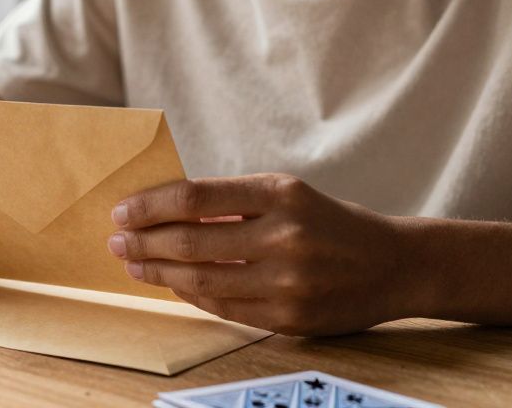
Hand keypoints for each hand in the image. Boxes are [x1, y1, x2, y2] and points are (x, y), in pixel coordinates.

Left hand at [108, 174, 414, 335]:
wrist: (395, 265)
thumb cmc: (329, 222)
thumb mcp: (288, 193)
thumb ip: (232, 201)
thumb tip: (162, 208)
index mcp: (281, 194)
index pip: (195, 197)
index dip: (150, 205)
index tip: (122, 210)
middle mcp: (285, 236)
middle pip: (191, 240)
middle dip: (143, 241)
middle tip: (115, 241)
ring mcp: (288, 282)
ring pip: (201, 279)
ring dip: (158, 272)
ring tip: (133, 264)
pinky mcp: (290, 318)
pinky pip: (224, 308)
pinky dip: (191, 295)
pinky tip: (172, 284)